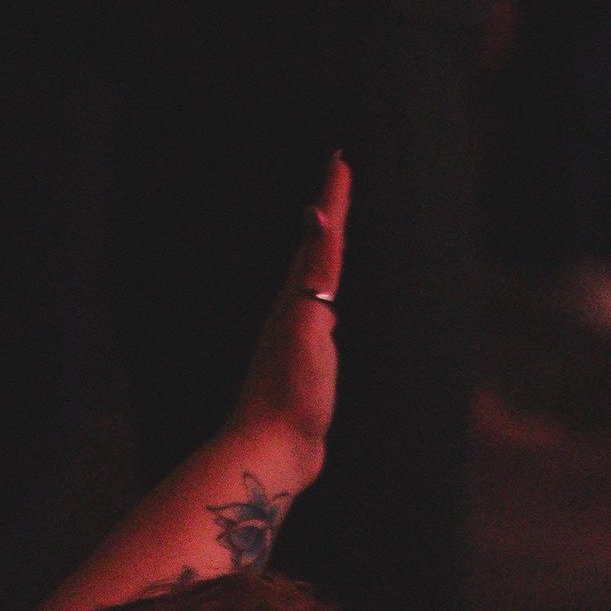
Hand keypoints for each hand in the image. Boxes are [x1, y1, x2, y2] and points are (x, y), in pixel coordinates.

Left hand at [225, 157, 350, 493]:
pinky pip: (322, 314)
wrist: (271, 451)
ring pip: (315, 280)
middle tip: (339, 178)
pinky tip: (329, 306)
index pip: (321, 237)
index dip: (333, 199)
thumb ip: (314, 273)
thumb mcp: (306, 325)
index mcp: (296, 300)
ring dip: (326, 251)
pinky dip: (329, 294)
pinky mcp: (306, 367)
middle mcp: (293, 313)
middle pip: (314, 250)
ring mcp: (298, 339)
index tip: (340, 159)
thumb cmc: (290, 393)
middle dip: (329, 213)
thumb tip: (315, 218)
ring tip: (334, 230)